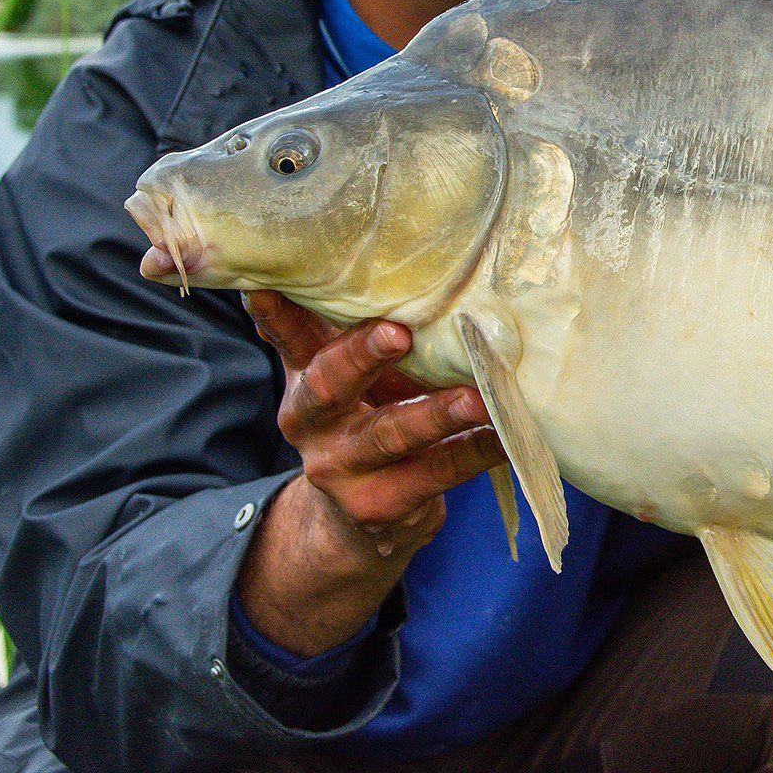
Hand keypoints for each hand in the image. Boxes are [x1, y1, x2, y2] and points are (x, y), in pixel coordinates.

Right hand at [236, 291, 505, 655]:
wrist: (362, 518)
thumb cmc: (365, 417)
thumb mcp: (343, 375)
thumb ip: (336, 327)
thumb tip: (343, 255)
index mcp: (303, 380)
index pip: (286, 338)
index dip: (275, 313)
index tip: (268, 285)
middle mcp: (311, 424)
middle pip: (329, 385)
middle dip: (361, 356)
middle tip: (399, 332)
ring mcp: (343, 469)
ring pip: (388, 435)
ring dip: (435, 413)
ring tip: (477, 397)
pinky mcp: (381, 505)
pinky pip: (435, 474)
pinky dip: (474, 451)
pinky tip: (503, 434)